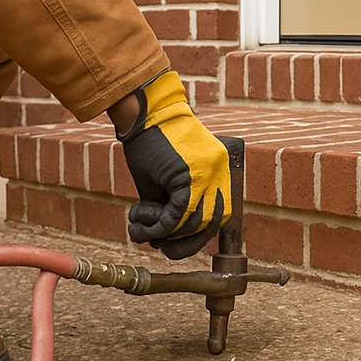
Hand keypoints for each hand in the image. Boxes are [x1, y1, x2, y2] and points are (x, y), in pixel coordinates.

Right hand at [115, 71, 230, 259]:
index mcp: (220, 173)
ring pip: (194, 222)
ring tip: (142, 232)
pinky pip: (178, 214)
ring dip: (165, 234)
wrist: (142, 115)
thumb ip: (170, 207)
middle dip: (185, 242)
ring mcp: (210, 175)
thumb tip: (164, 240)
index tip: (175, 244)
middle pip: (211, 224)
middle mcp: (221, 174)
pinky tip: (139, 225)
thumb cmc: (150, 145)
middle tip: (161, 246)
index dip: (197, 235)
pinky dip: (158, 226)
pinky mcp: (191, 177)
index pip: (218, 216)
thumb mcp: (164, 181)